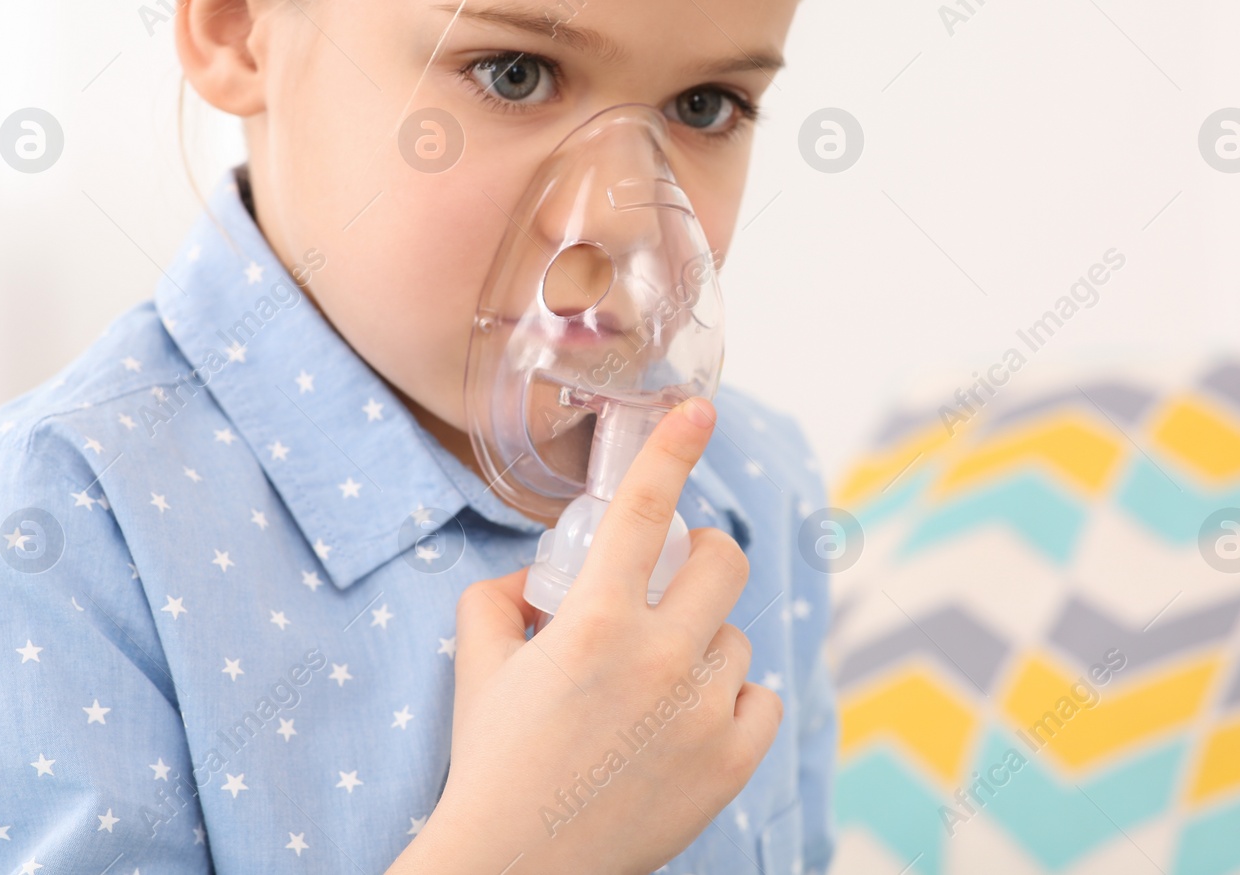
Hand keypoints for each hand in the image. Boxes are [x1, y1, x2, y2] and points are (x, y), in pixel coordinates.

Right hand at [392, 397, 781, 874]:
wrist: (517, 868)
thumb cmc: (493, 764)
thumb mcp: (478, 664)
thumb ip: (499, 596)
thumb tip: (537, 575)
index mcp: (593, 622)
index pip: (644, 511)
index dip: (673, 449)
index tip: (699, 410)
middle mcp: (658, 658)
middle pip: (722, 562)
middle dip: (703, 555)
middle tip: (679, 574)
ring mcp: (701, 712)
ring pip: (735, 637)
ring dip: (702, 642)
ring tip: (658, 681)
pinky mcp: (731, 763)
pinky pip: (761, 697)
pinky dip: (733, 700)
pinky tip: (693, 718)